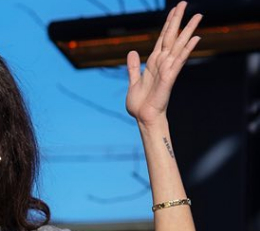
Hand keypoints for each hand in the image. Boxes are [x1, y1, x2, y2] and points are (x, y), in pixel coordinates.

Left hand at [125, 1, 201, 126]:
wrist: (143, 117)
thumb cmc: (140, 103)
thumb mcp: (134, 80)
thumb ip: (133, 67)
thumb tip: (133, 52)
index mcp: (154, 62)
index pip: (162, 38)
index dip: (167, 23)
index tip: (174, 9)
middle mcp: (163, 63)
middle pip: (172, 36)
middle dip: (177, 20)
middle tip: (184, 2)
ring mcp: (168, 69)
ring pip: (179, 45)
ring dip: (188, 30)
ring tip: (198, 15)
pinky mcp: (169, 78)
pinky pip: (179, 61)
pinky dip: (186, 50)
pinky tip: (196, 39)